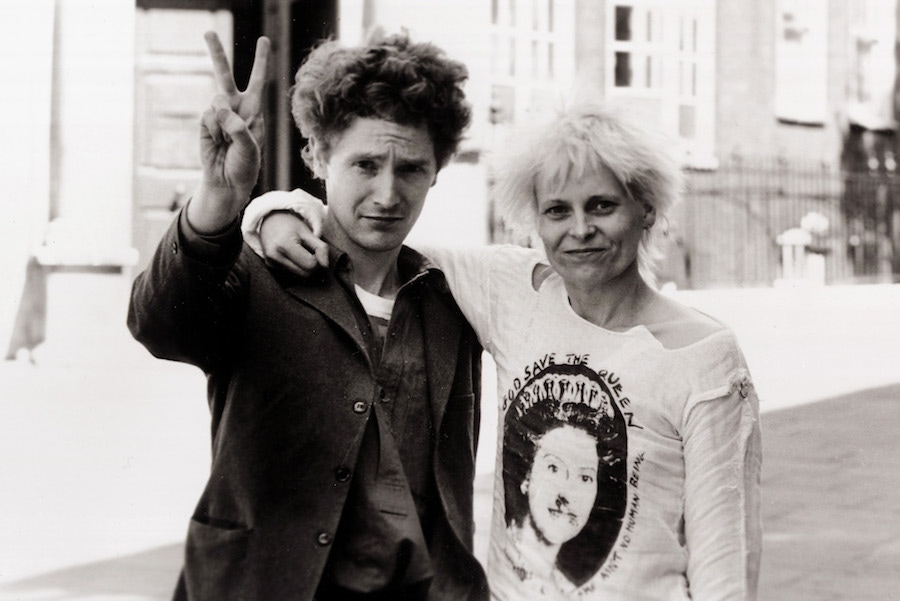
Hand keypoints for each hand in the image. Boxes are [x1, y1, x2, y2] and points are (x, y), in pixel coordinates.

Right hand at [189, 32, 269, 233]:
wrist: (226, 183)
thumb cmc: (245, 167)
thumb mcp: (250, 149)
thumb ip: (238, 128)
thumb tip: (219, 108)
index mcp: (255, 111)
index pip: (259, 81)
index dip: (261, 61)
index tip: (264, 40)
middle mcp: (236, 108)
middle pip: (225, 75)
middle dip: (216, 53)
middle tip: (208, 32)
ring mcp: (219, 114)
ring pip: (216, 98)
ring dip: (223, 120)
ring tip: (228, 141)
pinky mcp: (205, 123)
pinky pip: (207, 116)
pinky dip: (213, 130)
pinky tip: (217, 143)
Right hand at [260, 211, 329, 275]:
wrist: (269, 220)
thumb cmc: (291, 225)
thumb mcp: (308, 233)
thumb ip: (320, 248)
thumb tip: (325, 265)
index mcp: (284, 245)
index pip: (310, 265)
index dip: (317, 259)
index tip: (315, 250)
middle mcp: (275, 256)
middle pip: (305, 274)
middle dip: (312, 266)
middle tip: (309, 252)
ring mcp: (271, 263)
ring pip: (299, 276)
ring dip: (304, 267)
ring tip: (300, 252)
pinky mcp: (270, 266)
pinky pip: (290, 273)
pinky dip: (295, 266)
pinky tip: (292, 255)